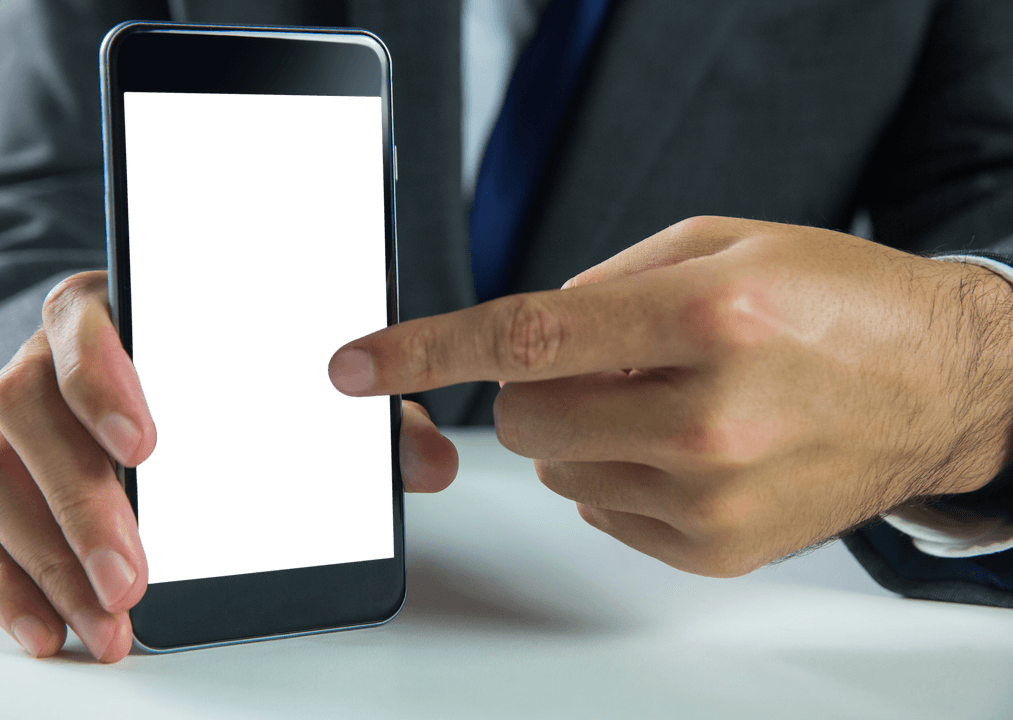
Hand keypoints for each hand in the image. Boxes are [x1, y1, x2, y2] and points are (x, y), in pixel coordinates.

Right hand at [0, 270, 458, 662]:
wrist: (126, 365)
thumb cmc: (211, 365)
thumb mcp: (281, 376)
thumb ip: (357, 412)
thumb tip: (433, 463)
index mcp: (115, 312)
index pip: (88, 327)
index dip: (106, 381)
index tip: (146, 445)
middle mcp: (45, 359)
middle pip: (31, 415)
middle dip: (82, 503)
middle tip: (135, 575)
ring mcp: (14, 421)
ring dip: (50, 559)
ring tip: (113, 619)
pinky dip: (10, 584)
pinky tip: (55, 629)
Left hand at [329, 216, 1012, 576]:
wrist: (935, 386)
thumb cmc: (835, 303)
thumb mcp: (721, 245)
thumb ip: (605, 285)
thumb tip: (521, 333)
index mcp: (709, 316)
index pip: (527, 334)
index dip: (427, 349)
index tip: (357, 363)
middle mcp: (709, 413)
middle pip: (523, 418)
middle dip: (533, 388)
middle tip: (597, 363)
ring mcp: (713, 493)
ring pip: (557, 468)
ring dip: (581, 430)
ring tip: (662, 400)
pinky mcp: (717, 548)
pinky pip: (600, 511)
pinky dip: (616, 474)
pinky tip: (682, 445)